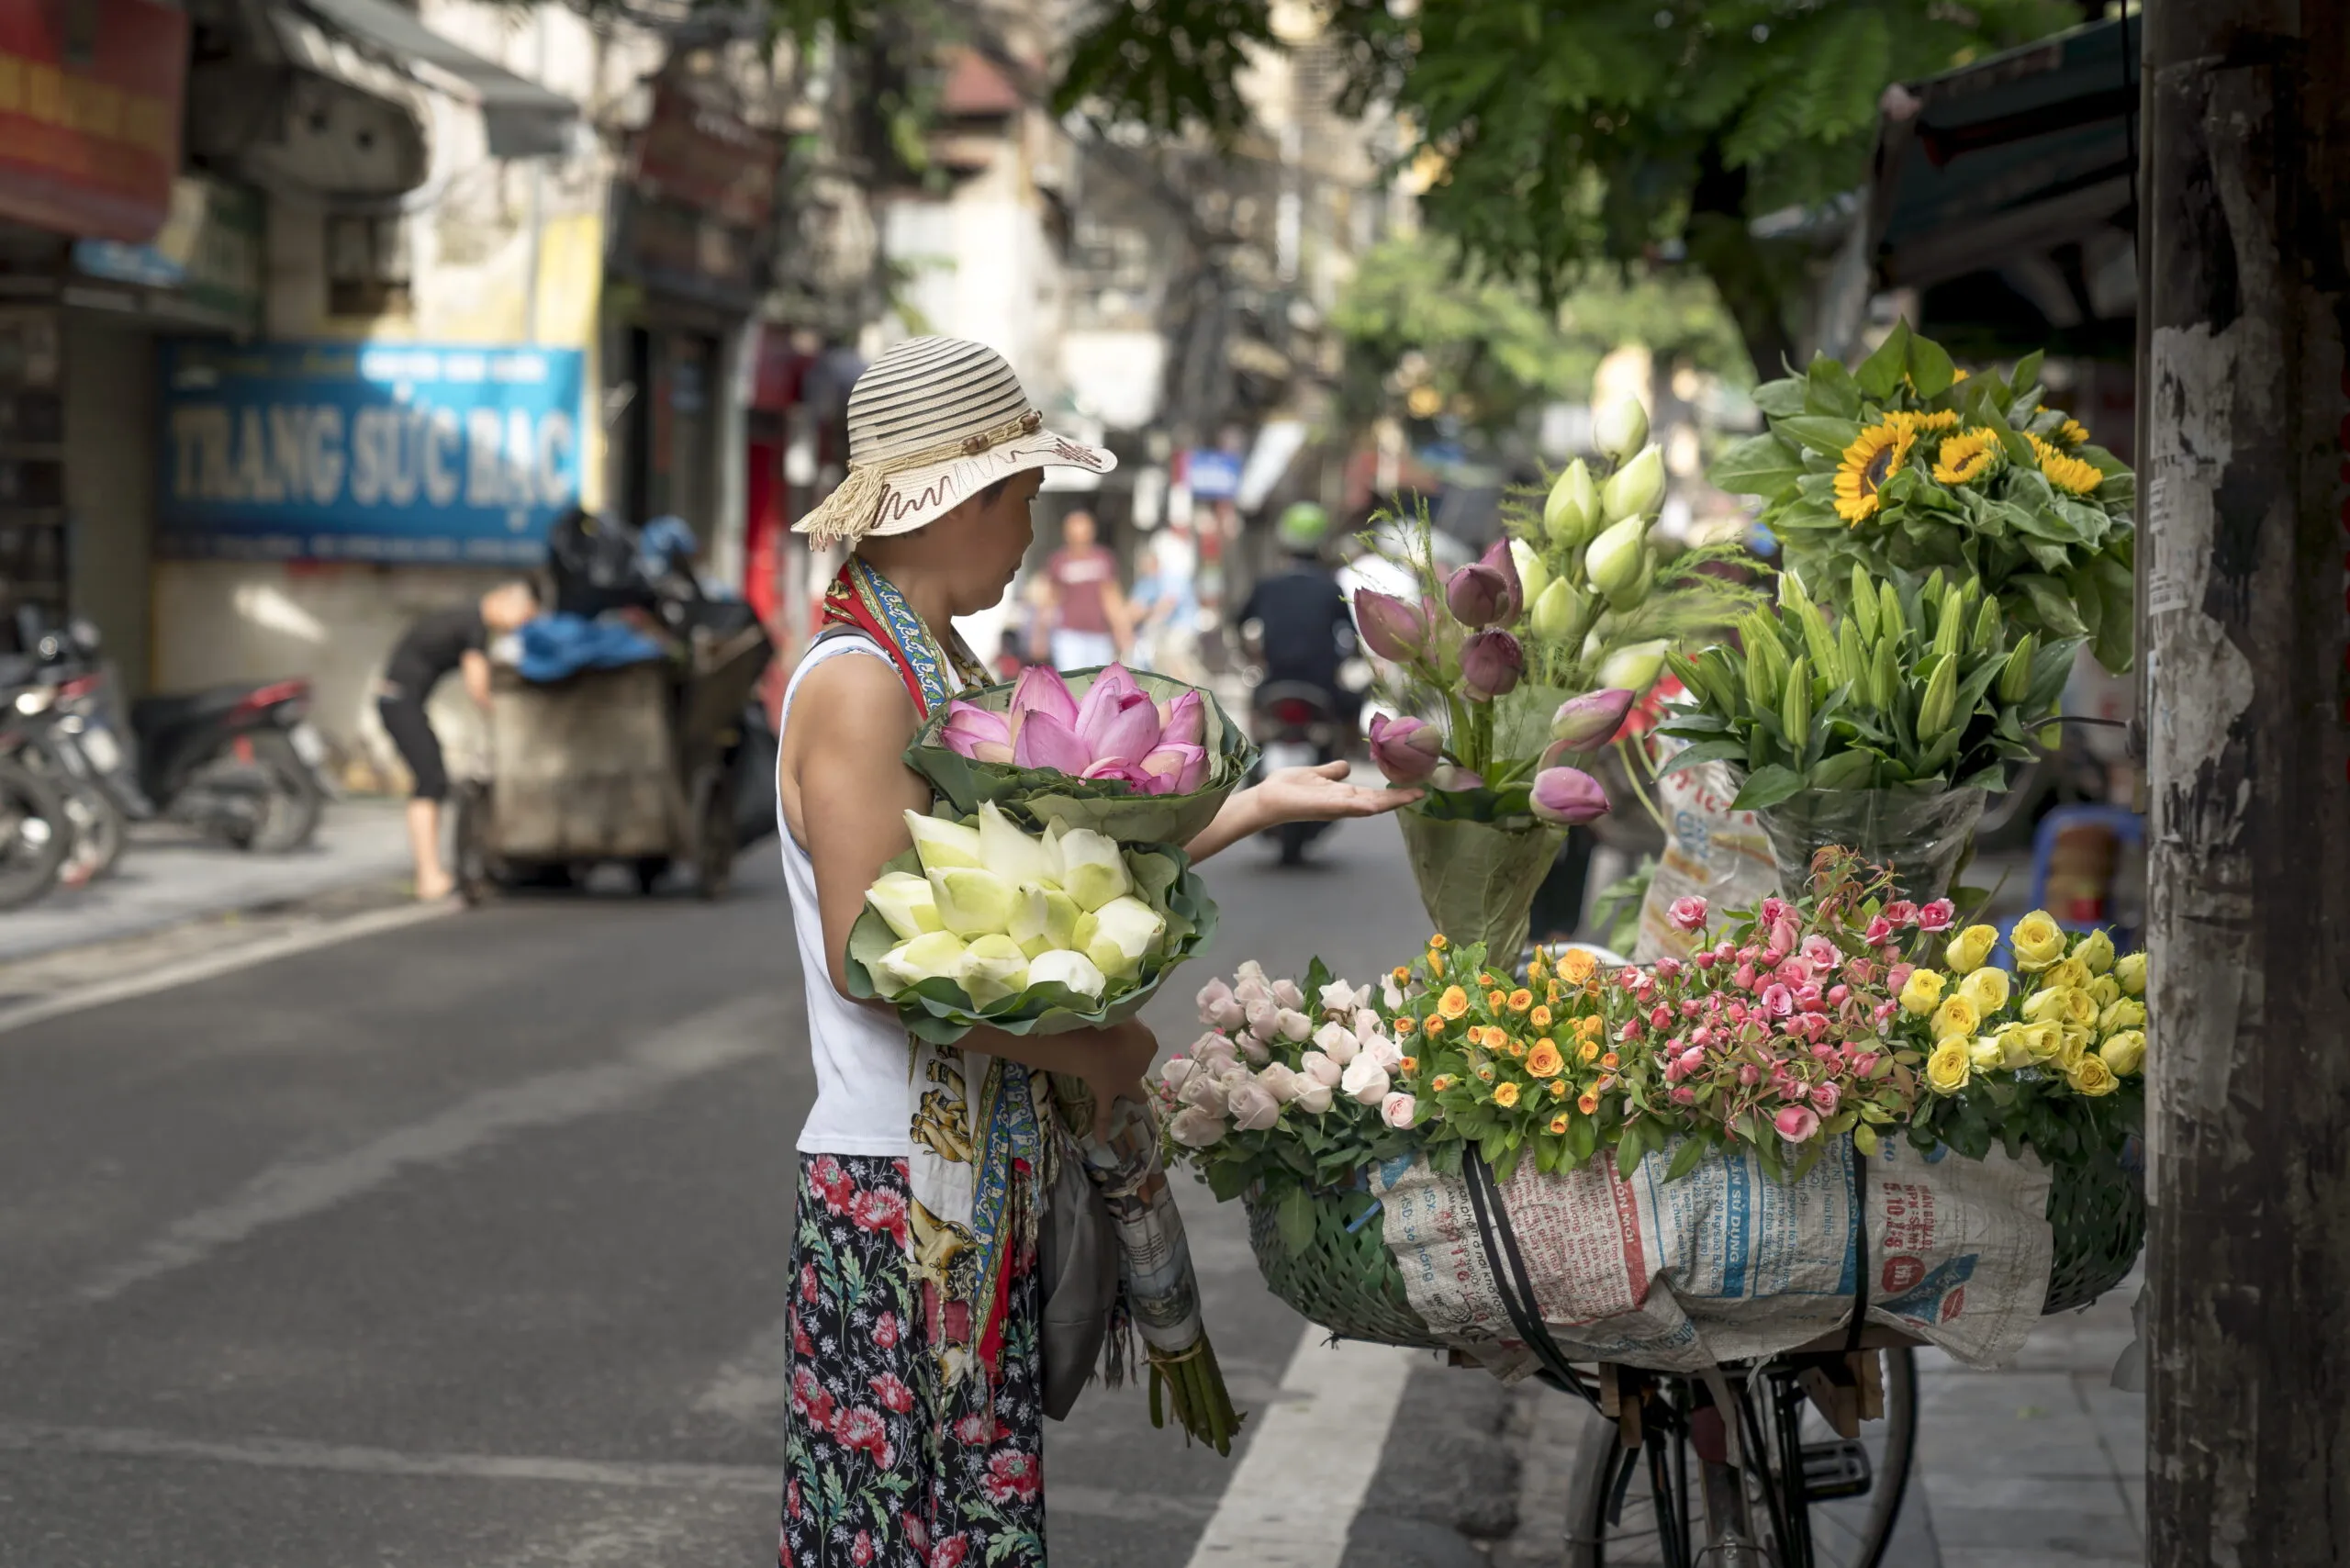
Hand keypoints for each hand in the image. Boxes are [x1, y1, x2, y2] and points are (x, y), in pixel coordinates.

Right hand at [1079, 1017, 1159, 1139]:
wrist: (1099, 1038)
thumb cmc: (1111, 1020)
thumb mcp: (1125, 1013)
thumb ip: (1124, 1020)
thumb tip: (1118, 1020)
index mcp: (1148, 1043)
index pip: (1143, 1042)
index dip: (1131, 1038)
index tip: (1119, 1033)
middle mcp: (1141, 1066)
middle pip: (1139, 1064)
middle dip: (1134, 1062)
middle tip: (1121, 1055)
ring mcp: (1125, 1083)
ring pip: (1134, 1091)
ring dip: (1133, 1093)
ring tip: (1137, 1100)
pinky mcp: (1107, 1094)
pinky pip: (1104, 1113)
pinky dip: (1102, 1126)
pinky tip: (1102, 1141)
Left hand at [1251, 760, 1419, 827]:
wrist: (1267, 797)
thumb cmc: (1287, 787)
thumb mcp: (1315, 774)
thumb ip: (1331, 772)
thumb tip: (1345, 767)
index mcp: (1342, 795)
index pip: (1374, 794)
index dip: (1394, 792)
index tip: (1414, 786)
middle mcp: (1343, 804)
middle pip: (1378, 801)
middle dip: (1400, 797)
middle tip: (1423, 791)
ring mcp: (1335, 807)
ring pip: (1369, 806)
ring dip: (1390, 802)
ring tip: (1412, 796)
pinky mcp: (1324, 807)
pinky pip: (1347, 807)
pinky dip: (1363, 807)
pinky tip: (1377, 805)